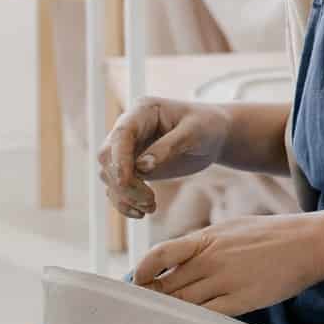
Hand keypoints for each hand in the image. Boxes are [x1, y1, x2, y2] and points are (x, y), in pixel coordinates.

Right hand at [96, 98, 231, 219]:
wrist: (215, 135)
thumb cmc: (207, 126)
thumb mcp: (195, 132)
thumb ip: (169, 146)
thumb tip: (142, 167)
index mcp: (142, 111)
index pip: (121, 135)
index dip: (119, 159)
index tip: (125, 181)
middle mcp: (129, 130)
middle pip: (108, 158)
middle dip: (123, 183)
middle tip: (148, 200)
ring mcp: (128, 149)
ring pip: (109, 175)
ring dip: (124, 196)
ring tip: (150, 207)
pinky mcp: (131, 168)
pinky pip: (118, 187)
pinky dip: (125, 202)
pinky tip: (141, 212)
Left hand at [132, 213, 323, 316]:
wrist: (312, 243)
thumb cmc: (274, 235)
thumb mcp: (234, 228)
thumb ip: (204, 244)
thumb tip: (175, 261)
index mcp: (208, 238)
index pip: (159, 255)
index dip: (142, 271)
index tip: (138, 283)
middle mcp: (211, 258)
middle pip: (166, 286)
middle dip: (152, 299)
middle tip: (141, 312)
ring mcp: (225, 280)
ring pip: (182, 304)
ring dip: (169, 314)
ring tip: (160, 323)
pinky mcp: (240, 300)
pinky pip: (205, 316)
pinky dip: (192, 322)